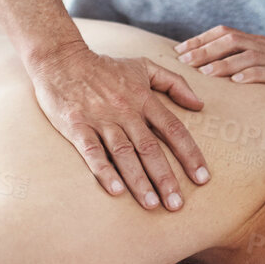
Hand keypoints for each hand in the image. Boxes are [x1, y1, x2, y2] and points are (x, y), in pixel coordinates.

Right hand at [28, 45, 209, 210]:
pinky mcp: (77, 126)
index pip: (173, 129)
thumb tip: (199, 104)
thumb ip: (174, 82)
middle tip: (177, 205)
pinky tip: (115, 190)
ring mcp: (100, 119)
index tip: (202, 178)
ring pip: (124, 153)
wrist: (62, 59)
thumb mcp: (143, 66)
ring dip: (138, 180)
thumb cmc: (105, 66)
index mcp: (143, 98)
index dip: (190, 154)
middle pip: (150, 148)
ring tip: (151, 204)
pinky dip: (104, 171)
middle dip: (165, 178)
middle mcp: (125, 111)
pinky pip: (92, 152)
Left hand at [175, 26, 264, 112]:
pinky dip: (252, 75)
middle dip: (204, 50)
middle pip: (230, 40)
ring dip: (223, 63)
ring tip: (204, 72)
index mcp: (256, 43)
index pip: (223, 33)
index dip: (200, 39)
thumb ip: (241, 64)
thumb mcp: (264, 67)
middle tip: (183, 61)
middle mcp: (264, 47)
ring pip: (246, 55)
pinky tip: (238, 82)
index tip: (178, 51)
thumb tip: (206, 70)